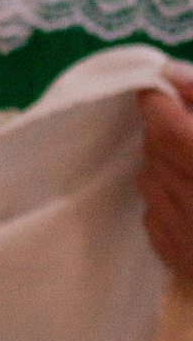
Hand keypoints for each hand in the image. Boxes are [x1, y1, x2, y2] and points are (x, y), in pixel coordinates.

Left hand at [140, 76, 192, 283]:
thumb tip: (172, 75)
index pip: (161, 122)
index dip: (157, 100)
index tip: (162, 88)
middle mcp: (192, 200)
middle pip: (155, 149)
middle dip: (169, 131)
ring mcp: (187, 237)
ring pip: (152, 183)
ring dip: (168, 167)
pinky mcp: (186, 265)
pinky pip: (156, 220)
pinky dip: (170, 203)